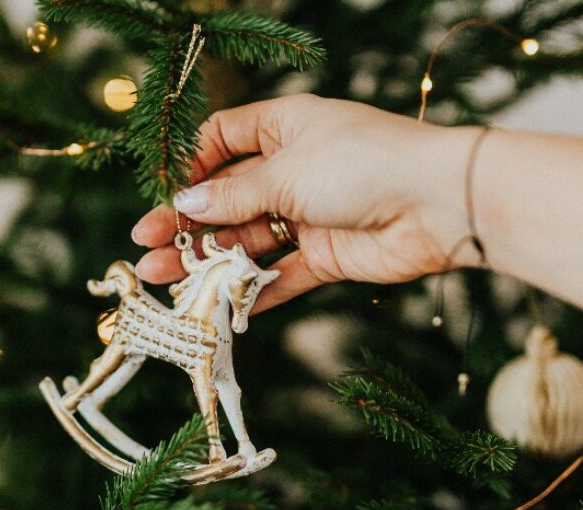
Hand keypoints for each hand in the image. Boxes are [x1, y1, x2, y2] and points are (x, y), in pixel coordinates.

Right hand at [132, 95, 476, 313]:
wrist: (436, 204)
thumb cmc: (362, 164)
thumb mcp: (286, 172)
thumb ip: (235, 196)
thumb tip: (186, 204)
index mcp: (284, 130)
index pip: (224, 140)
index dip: (192, 167)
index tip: (165, 195)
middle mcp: (294, 171)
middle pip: (229, 199)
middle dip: (187, 224)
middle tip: (146, 247)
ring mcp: (309, 216)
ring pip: (249, 241)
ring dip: (210, 261)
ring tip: (167, 280)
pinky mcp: (325, 256)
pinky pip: (281, 276)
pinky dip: (253, 291)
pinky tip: (220, 307)